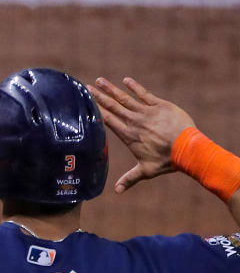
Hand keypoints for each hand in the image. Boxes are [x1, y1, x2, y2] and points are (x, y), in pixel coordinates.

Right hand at [91, 77, 194, 192]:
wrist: (187, 149)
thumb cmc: (166, 161)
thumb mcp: (146, 170)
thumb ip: (129, 179)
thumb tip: (116, 192)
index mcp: (128, 135)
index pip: (108, 120)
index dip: (96, 110)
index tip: (86, 102)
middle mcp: (133, 121)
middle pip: (112, 106)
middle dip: (98, 96)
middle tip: (86, 86)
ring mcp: (146, 112)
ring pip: (124, 98)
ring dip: (111, 89)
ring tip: (100, 80)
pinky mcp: (159, 105)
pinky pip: (144, 94)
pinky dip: (134, 87)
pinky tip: (126, 80)